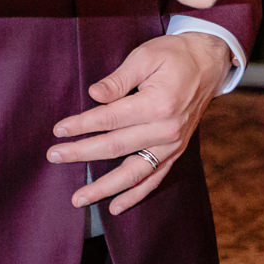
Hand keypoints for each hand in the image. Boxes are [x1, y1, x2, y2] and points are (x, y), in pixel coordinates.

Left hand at [47, 33, 231, 213]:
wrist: (208, 64)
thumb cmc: (174, 56)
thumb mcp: (145, 56)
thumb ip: (119, 79)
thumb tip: (94, 95)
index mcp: (158, 104)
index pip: (110, 119)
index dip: (82, 125)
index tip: (58, 130)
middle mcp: (166, 130)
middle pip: (116, 147)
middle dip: (82, 153)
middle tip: (54, 156)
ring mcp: (173, 145)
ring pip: (133, 172)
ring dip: (104, 187)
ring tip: (79, 198)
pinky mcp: (176, 152)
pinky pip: (154, 179)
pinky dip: (135, 195)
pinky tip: (115, 207)